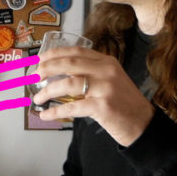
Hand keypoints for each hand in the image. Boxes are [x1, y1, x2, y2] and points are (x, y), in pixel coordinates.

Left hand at [33, 46, 153, 146]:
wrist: (143, 124)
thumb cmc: (124, 104)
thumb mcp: (112, 80)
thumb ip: (92, 73)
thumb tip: (61, 73)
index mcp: (107, 62)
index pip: (77, 51)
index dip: (55, 53)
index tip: (40, 58)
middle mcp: (106, 71)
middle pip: (69, 64)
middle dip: (46, 69)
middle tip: (33, 76)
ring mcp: (105, 88)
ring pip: (67, 84)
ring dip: (47, 91)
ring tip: (37, 99)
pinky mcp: (102, 107)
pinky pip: (72, 108)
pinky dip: (55, 112)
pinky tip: (46, 115)